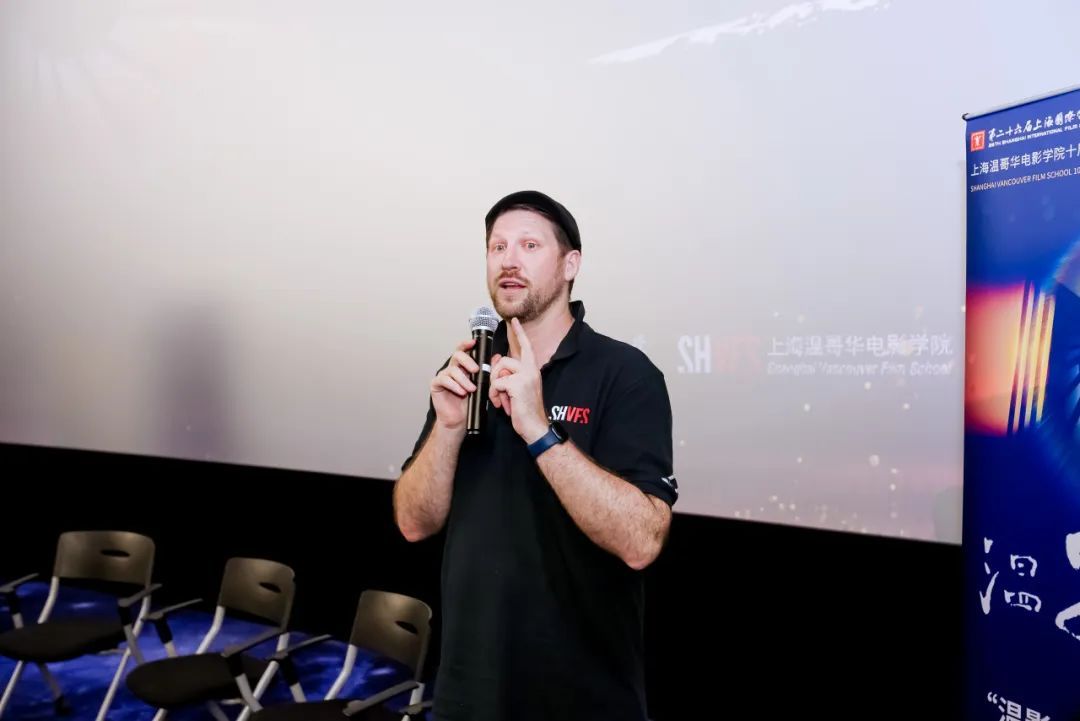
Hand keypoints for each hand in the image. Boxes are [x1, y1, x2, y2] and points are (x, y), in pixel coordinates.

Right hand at [430, 338, 479, 431]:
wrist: (459, 420)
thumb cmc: (470, 403)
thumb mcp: (482, 386)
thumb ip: (488, 371)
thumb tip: (497, 357)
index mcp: (462, 366)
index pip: (463, 350)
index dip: (467, 344)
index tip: (474, 342)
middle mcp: (452, 368)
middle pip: (457, 355)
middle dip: (468, 361)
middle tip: (476, 370)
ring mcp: (443, 376)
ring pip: (452, 369)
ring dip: (464, 379)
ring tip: (471, 389)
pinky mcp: (435, 384)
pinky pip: (444, 379)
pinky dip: (454, 385)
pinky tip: (461, 392)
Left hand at [489, 318, 549, 443]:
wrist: (535, 427)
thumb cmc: (527, 410)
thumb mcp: (519, 388)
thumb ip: (510, 374)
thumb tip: (497, 360)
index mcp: (533, 369)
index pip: (526, 346)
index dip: (519, 333)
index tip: (514, 320)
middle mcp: (531, 369)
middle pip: (504, 360)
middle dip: (496, 375)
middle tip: (499, 391)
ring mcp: (525, 376)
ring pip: (499, 371)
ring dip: (495, 387)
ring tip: (502, 400)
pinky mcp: (516, 385)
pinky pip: (497, 383)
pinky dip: (495, 395)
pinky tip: (503, 404)